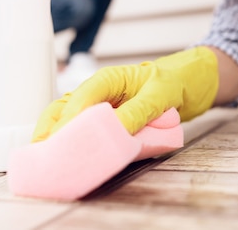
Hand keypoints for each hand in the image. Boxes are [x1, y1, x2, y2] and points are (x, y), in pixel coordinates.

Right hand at [32, 46, 218, 140]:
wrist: (192, 83)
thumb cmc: (176, 80)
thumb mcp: (160, 94)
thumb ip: (137, 111)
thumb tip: (115, 130)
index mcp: (107, 79)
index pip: (80, 99)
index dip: (68, 120)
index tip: (59, 140)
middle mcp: (99, 93)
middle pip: (66, 109)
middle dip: (52, 129)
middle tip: (44, 152)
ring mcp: (102, 107)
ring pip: (71, 121)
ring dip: (60, 137)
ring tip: (49, 157)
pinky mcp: (109, 121)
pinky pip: (88, 131)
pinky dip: (77, 142)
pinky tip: (70, 155)